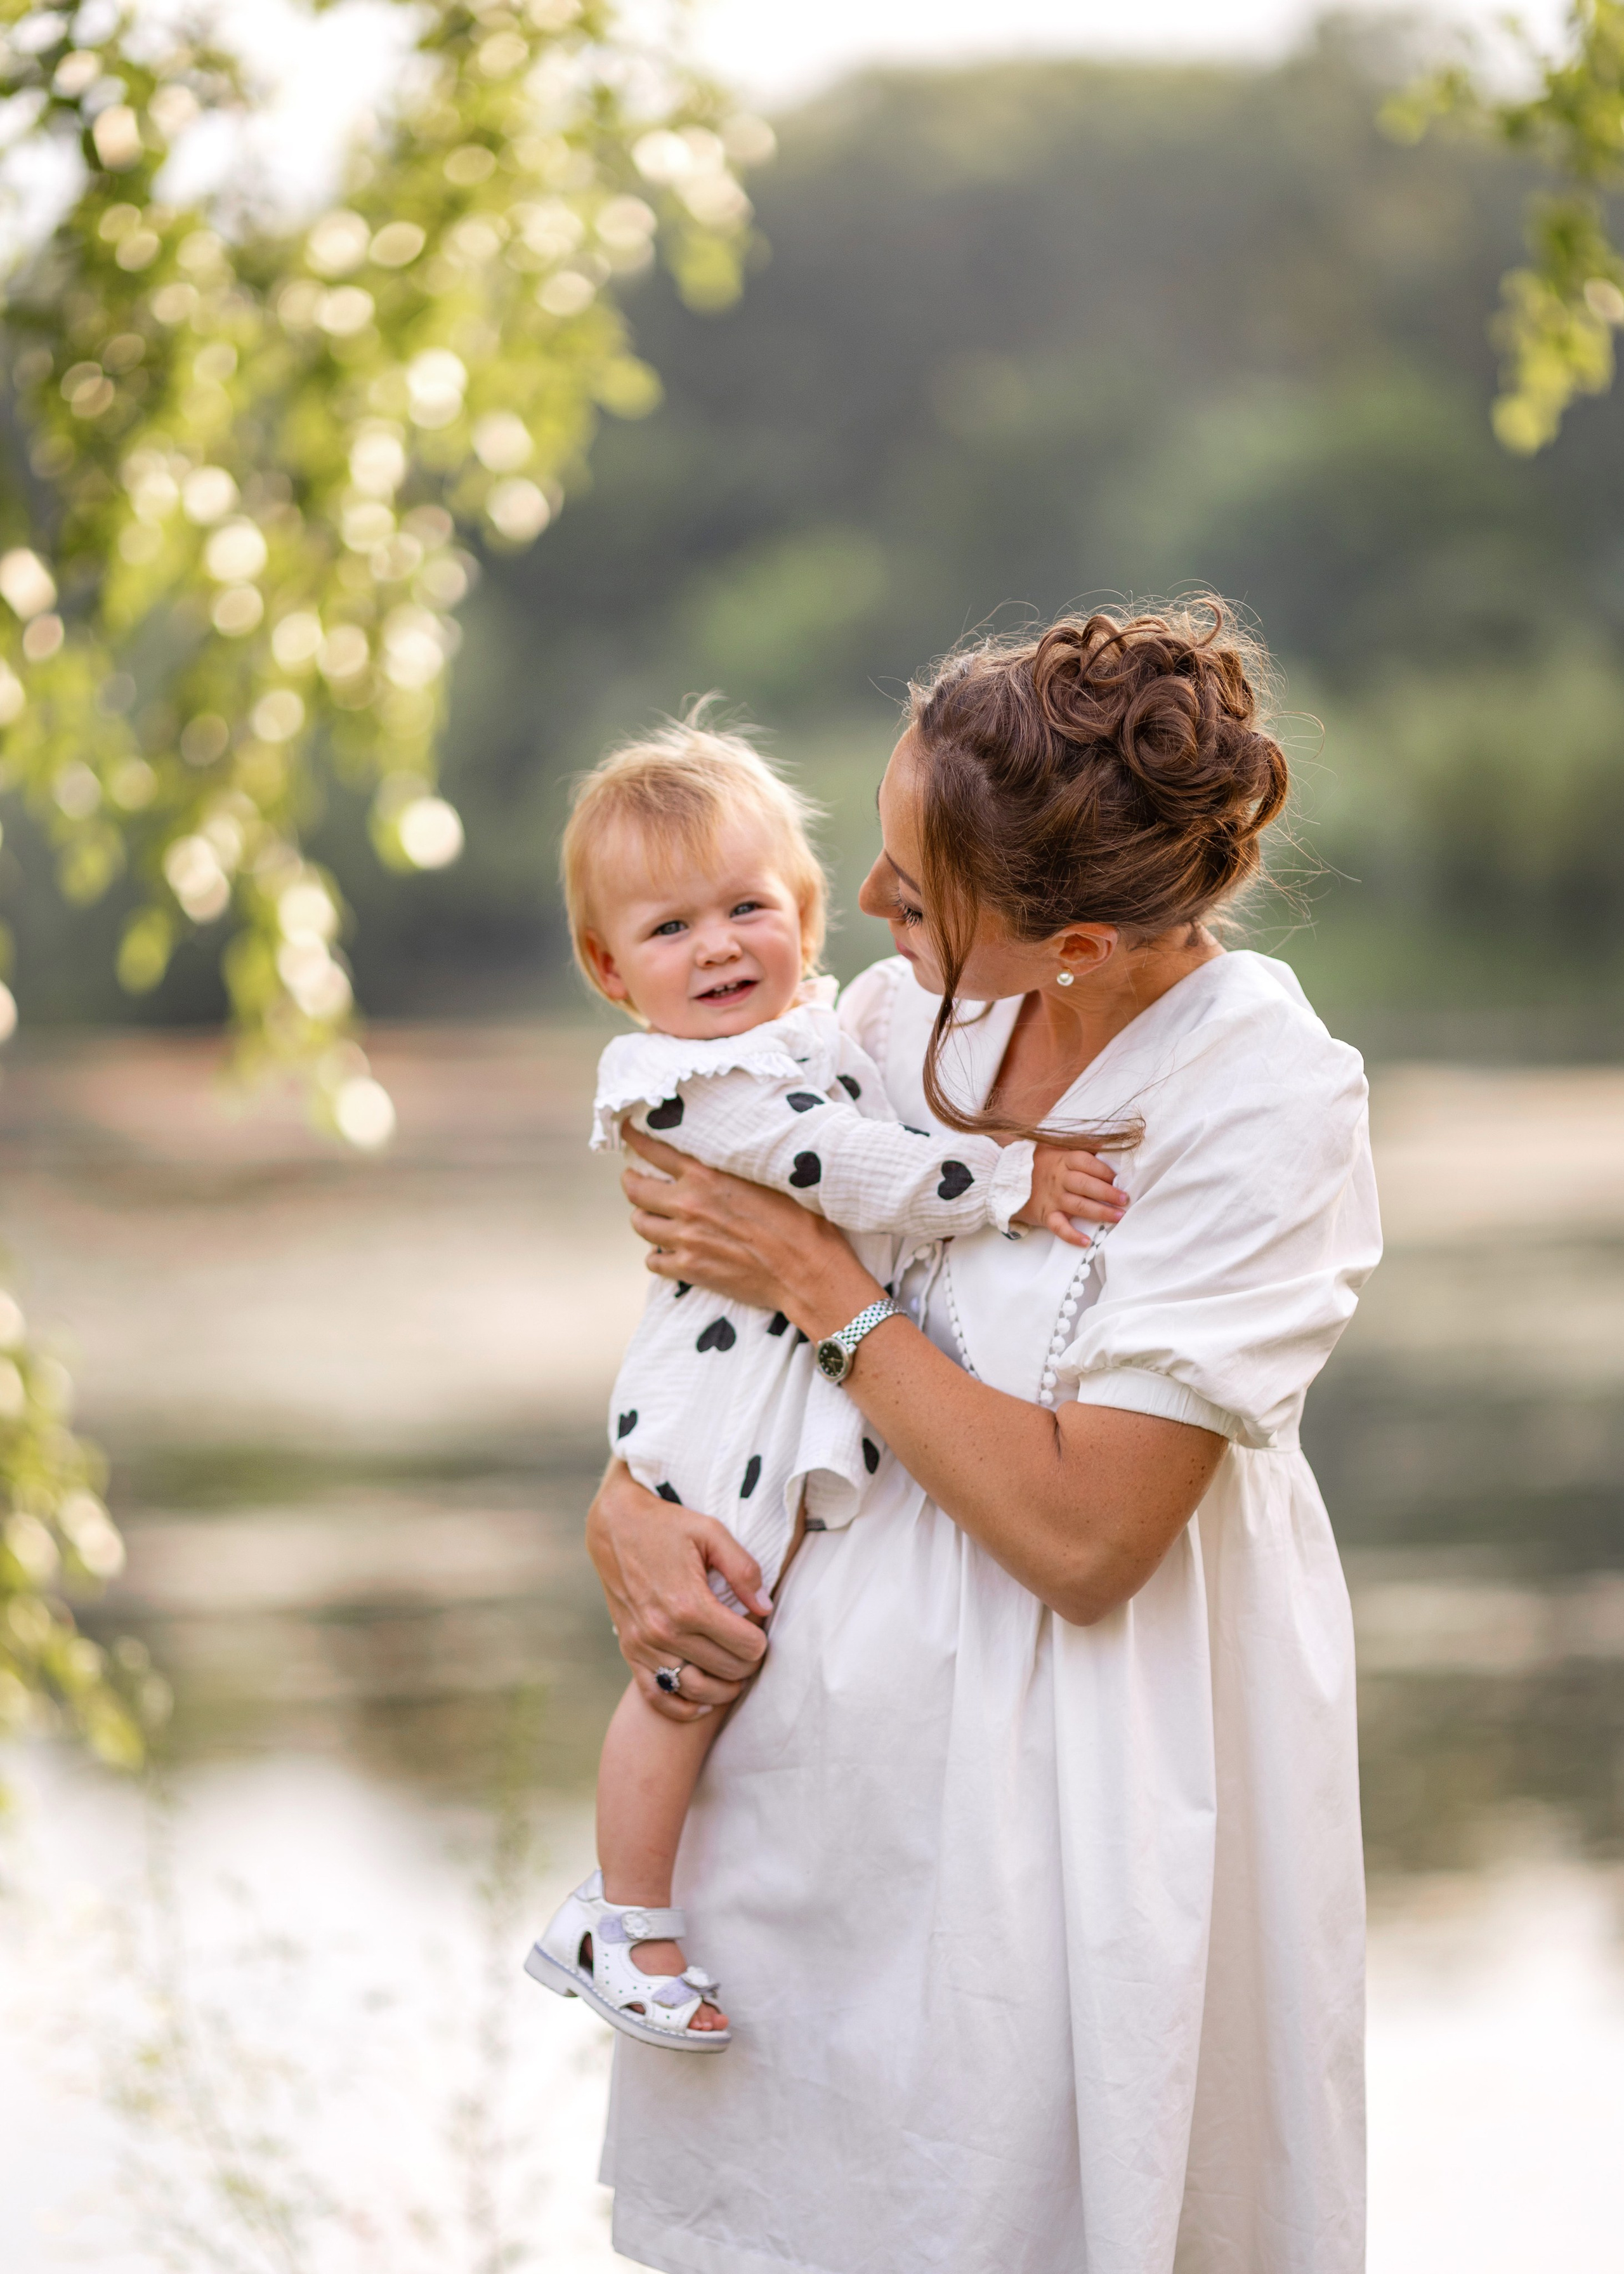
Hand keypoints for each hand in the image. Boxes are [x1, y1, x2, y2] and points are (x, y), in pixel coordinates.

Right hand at [587, 1460, 771, 1721]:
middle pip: (726, 1670)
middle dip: (747, 1664)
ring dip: (722, 1689)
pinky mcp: (629, 1650)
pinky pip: (657, 1696)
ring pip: (695, 1690)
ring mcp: (644, 1645)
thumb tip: (765, 1608)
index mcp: (689, 1604)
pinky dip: (682, 1707)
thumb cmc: (667, 1526)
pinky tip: (702, 1702)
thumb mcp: (711, 1532)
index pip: (745, 1645)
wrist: (615, 1527)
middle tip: (750, 1649)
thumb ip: (743, 1570)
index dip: (761, 1641)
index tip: (759, 1630)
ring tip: (734, 1677)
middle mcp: (665, 1632)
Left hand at [621, 1125, 878, 1335]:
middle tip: (635, 1179)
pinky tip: (669, 1251)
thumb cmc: (800, 1221)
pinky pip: (653, 1261)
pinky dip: (657, 1255)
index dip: (635, 1138)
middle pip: (635, 1189)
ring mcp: (685, 1239)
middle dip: (632, 1181)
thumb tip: (718, 1155)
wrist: (807, 1271)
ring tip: (653, 1215)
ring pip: (640, 1224)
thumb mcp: (767, 1178)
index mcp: (707, 1175)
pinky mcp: (689, 1270)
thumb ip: (732, 1168)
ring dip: (644, 1217)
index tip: (625, 1131)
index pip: (655, 1150)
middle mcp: (689, 1204)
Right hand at [1016, 1145, 1127, 1248]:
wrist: (1004, 1178)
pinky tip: (1086, 1241)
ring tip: (1118, 1217)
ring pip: (1079, 1206)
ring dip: (1100, 1212)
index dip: (1104, 1170)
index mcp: (1063, 1160)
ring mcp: (1052, 1198)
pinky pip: (1059, 1227)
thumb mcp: (1055, 1146)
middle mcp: (1059, 1179)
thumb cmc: (1037, 1162)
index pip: (1087, 1163)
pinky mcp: (1045, 1214)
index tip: (1119, 1177)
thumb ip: (1080, 1145)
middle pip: (1086, 1185)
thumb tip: (1107, 1142)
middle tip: (1124, 1199)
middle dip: (1108, 1192)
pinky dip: (1072, 1235)